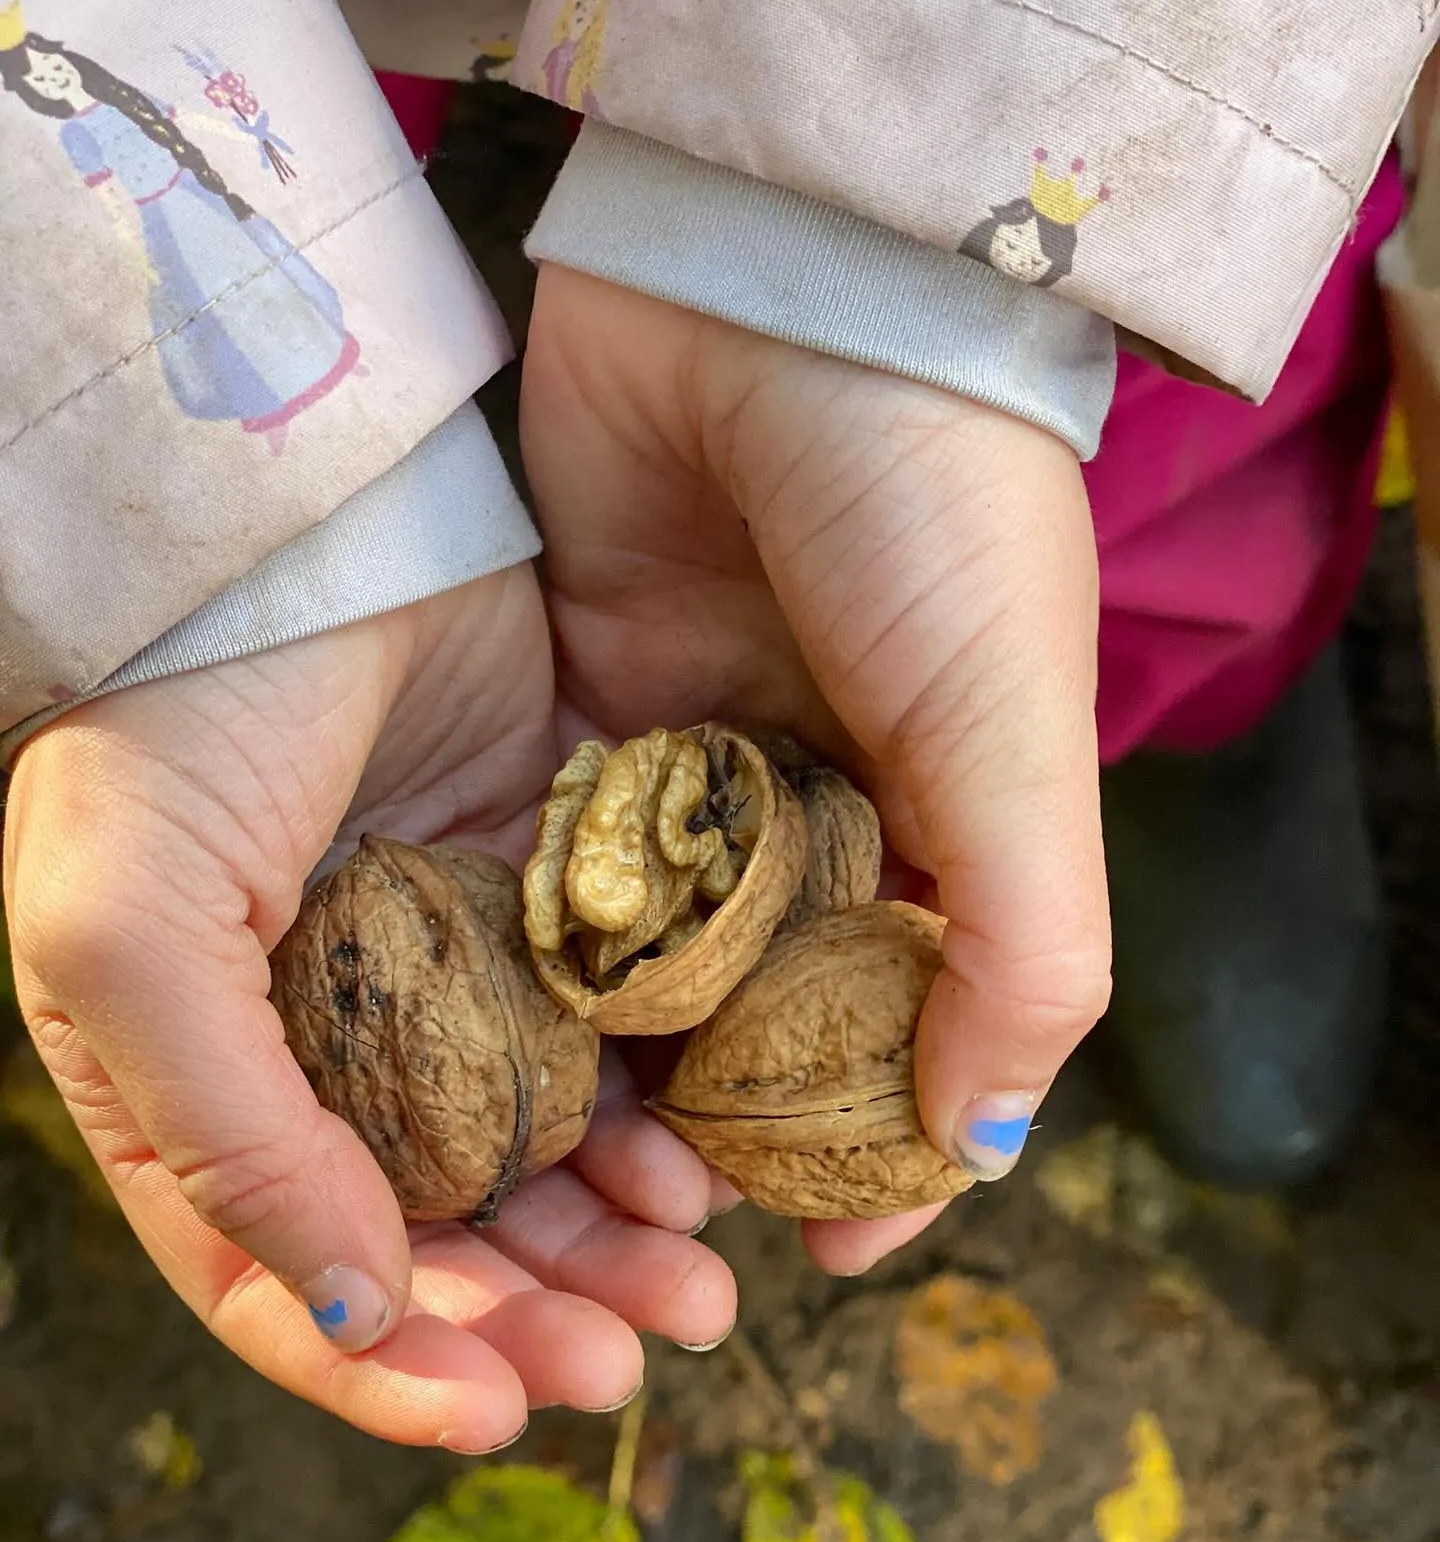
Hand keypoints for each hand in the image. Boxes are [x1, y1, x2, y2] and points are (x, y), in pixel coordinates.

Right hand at [3, 573, 735, 1447]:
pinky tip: (701, 1161)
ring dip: (611, 1242)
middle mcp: (322, 1052)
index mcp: (199, 1081)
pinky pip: (610, 1052)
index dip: (382, 1370)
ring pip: (538, 1162)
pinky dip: (651, 1121)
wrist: (305, 522)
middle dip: (530, 1318)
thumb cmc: (176, 727)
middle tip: (630, 1365)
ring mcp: (441, 984)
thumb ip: (226, 1134)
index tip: (493, 1422)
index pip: (282, 1273)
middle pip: (436, 1239)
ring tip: (699, 1291)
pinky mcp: (545, 913)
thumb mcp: (132, 935)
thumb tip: (357, 1306)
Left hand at [523, 269, 1111, 1271]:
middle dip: (723, 1140)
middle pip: (761, 1019)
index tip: (828, 1254)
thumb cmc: (931, 511)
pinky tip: (491, 1062)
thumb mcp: (1010, 736)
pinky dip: (532, 966)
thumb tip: (984, 1144)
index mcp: (934, 820)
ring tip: (570, 1191)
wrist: (769, 288)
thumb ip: (1024, 942)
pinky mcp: (575, 717)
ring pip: (644, 969)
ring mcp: (684, 766)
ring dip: (613, 1079)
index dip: (879, 1144)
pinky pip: (552, 873)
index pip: (912, 1023)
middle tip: (667, 1253)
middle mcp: (809, 807)